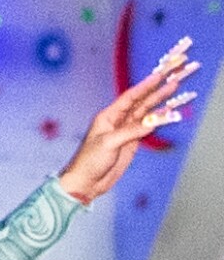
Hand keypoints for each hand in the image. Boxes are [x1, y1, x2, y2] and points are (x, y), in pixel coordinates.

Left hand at [58, 36, 198, 203]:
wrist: (86, 182)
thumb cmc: (89, 161)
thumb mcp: (109, 143)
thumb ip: (130, 132)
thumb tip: (150, 123)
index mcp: (108, 116)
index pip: (130, 97)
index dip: (145, 86)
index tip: (158, 76)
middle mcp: (117, 121)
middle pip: (140, 104)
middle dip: (156, 93)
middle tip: (172, 82)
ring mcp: (125, 132)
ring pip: (145, 116)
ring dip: (159, 106)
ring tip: (173, 94)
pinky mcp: (131, 144)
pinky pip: (146, 129)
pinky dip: (157, 122)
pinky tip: (166, 115)